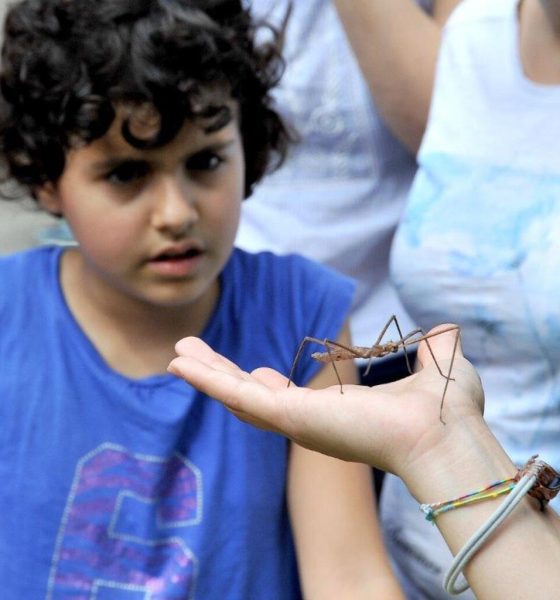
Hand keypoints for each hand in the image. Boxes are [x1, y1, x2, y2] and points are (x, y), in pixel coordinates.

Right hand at [168, 325, 483, 479]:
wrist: (447, 433)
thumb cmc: (447, 410)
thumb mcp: (436, 365)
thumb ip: (435, 347)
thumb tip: (445, 329)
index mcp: (337, 412)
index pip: (291, 400)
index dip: (269, 385)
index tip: (258, 372)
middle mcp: (311, 422)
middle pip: (253, 399)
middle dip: (222, 376)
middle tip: (193, 356)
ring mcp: (296, 422)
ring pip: (237, 398)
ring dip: (206, 375)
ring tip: (176, 356)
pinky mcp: (288, 419)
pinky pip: (237, 397)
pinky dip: (207, 380)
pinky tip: (180, 364)